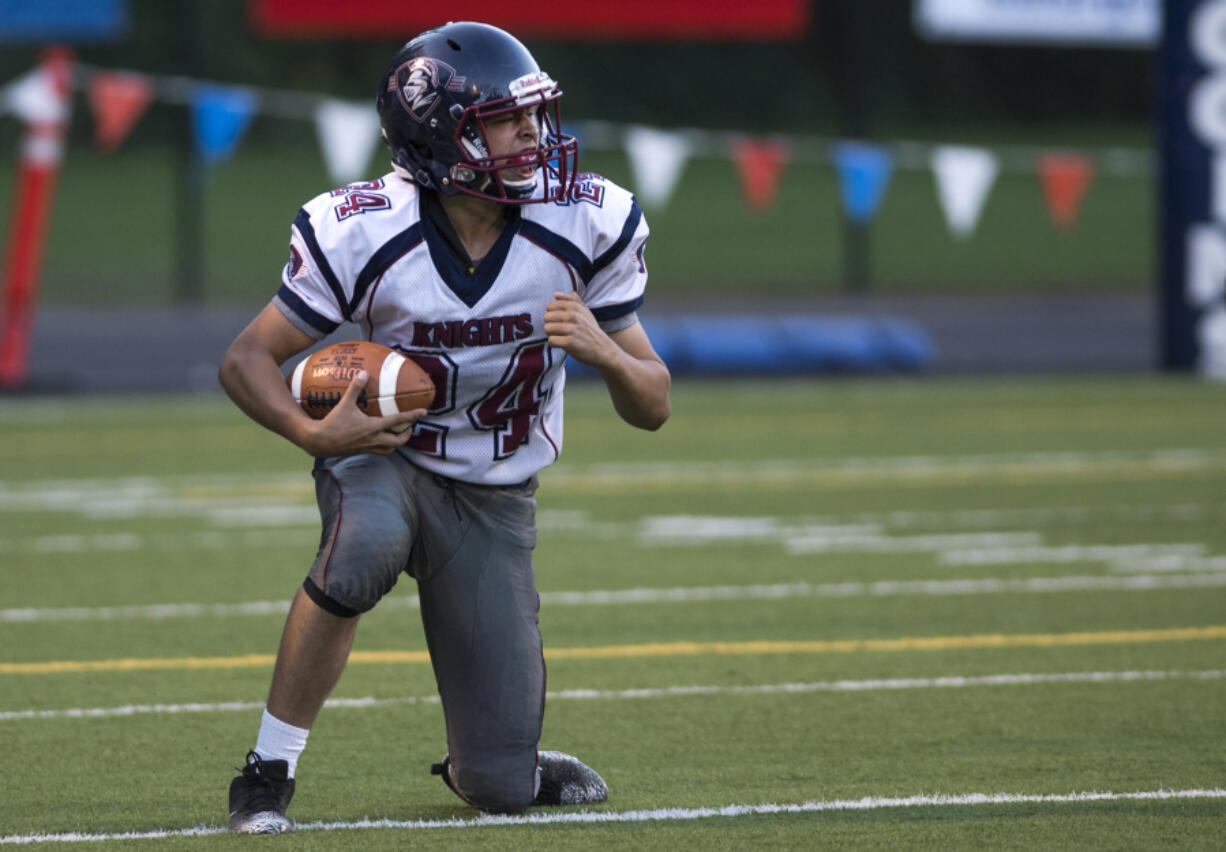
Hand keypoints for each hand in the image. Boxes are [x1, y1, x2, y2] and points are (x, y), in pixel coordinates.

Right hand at [301, 370, 423, 456]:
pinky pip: (379, 451)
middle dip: (407, 434)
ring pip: (390, 449)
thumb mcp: (345, 403)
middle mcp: (374, 439)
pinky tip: (381, 438)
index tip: (424, 412)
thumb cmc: (333, 422)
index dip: (412, 416)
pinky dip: (385, 446)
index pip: (398, 421)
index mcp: (373, 427)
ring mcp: (368, 447)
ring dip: (397, 442)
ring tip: (399, 434)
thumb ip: (355, 388)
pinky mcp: (361, 451)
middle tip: (410, 427)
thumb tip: (363, 373)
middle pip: (398, 441)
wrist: (320, 441)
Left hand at [543, 291, 615, 366]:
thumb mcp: (584, 310)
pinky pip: (551, 341)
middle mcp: (573, 315)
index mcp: (574, 306)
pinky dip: (555, 344)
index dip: (552, 314)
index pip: (549, 306)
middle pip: (546, 317)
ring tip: (562, 337)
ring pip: (547, 329)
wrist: (602, 348)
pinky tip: (563, 344)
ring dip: (552, 334)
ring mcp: (572, 329)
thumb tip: (555, 294)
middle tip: (561, 330)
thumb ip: (571, 299)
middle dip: (551, 325)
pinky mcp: (570, 342)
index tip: (561, 320)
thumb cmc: (590, 329)